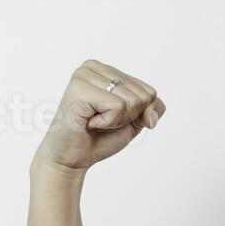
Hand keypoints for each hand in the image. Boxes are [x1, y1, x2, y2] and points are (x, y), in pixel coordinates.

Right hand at [32, 60, 165, 174]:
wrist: (72, 158)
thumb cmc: (99, 138)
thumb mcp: (134, 121)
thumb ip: (152, 109)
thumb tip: (151, 113)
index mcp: (106, 70)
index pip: (149, 91)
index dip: (138, 114)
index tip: (112, 118)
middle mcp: (93, 67)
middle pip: (143, 96)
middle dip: (128, 117)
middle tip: (102, 122)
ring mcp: (84, 76)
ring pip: (131, 101)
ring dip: (117, 121)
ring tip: (94, 121)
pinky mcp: (79, 90)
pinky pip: (117, 107)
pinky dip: (108, 122)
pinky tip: (89, 122)